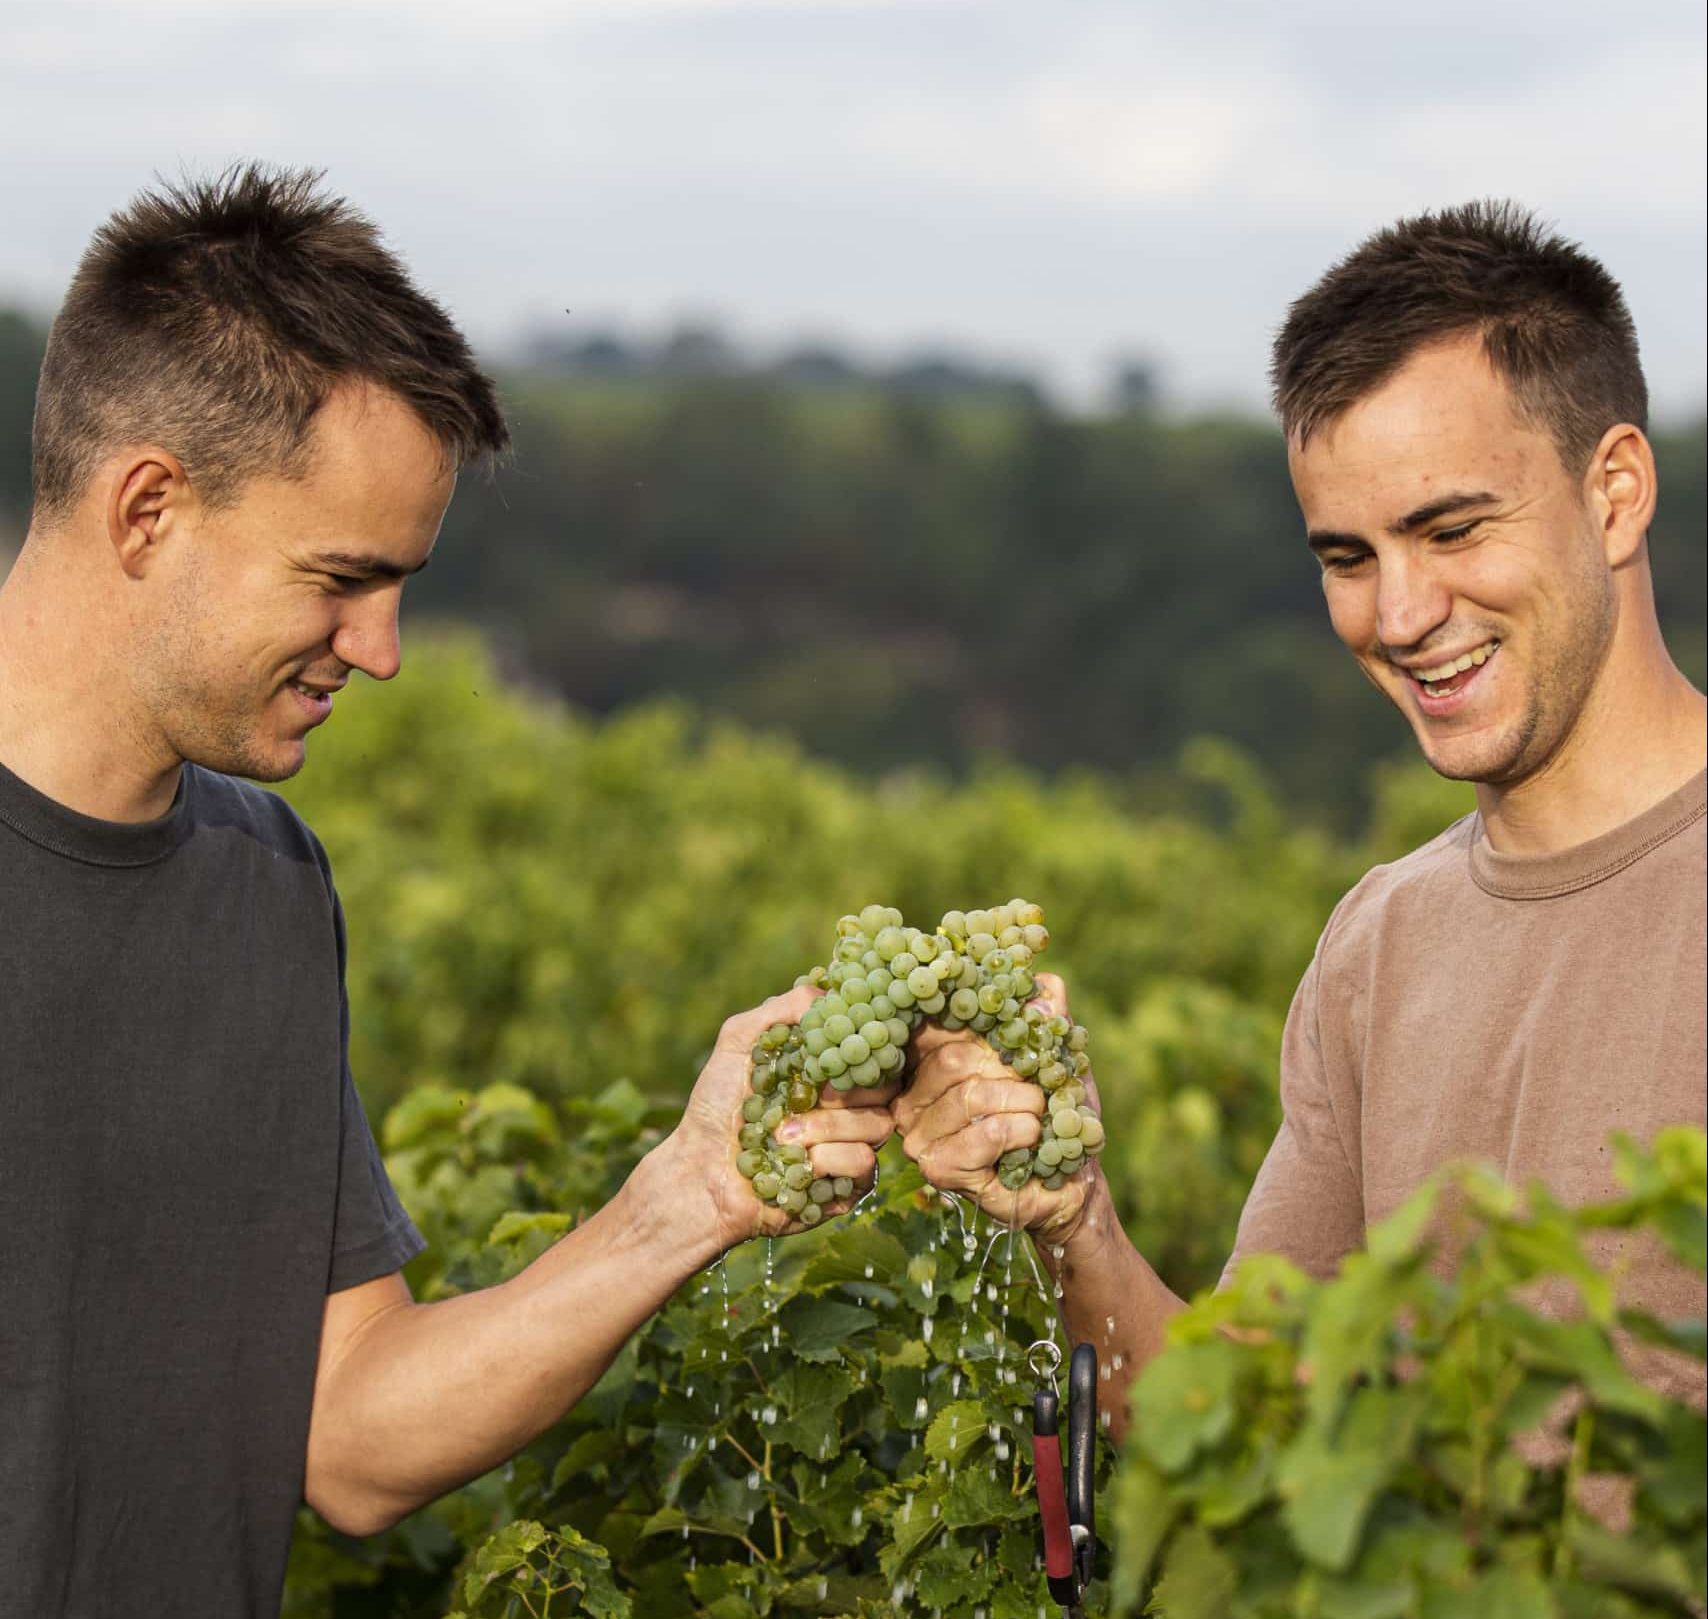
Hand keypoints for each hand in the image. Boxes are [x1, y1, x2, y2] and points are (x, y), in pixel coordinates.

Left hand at [667, 986, 897, 1251]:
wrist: (700, 1171)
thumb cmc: (716, 1105)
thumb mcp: (738, 1042)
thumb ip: (779, 1011)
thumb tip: (827, 990)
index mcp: (829, 1072)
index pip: (873, 1050)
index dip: (866, 1043)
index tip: (840, 1047)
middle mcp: (847, 1107)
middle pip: (887, 1086)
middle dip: (849, 1087)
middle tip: (816, 1092)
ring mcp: (850, 1146)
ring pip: (878, 1125)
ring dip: (827, 1127)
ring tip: (781, 1134)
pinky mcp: (848, 1187)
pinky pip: (864, 1164)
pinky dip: (828, 1159)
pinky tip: (797, 1163)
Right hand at [893, 973, 1106, 1246]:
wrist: (1071, 1179)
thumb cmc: (1056, 1111)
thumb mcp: (1059, 1053)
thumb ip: (1050, 1015)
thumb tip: (1042, 990)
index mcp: (928, 1061)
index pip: (935, 1023)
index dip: (977, 1020)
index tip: (1013, 1028)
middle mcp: (912, 1096)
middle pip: (953, 1059)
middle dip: (1010, 1068)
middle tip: (1038, 1086)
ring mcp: (920, 1135)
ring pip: (969, 1096)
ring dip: (1024, 1103)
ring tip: (1040, 1116)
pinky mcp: (940, 1169)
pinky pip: (984, 1135)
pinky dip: (1021, 1131)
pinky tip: (1032, 1140)